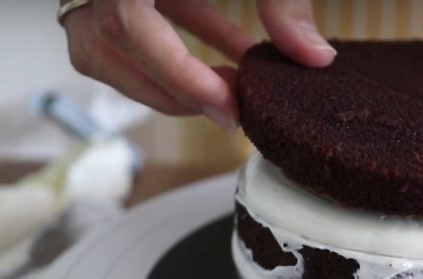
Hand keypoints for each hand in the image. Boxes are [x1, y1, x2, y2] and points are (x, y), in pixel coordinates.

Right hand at [61, 0, 336, 127]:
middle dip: (172, 88)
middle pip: (108, 45)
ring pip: (106, 44)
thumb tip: (316, 58)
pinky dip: (181, 47)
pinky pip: (131, 23)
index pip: (129, 23)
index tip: (227, 104)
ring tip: (230, 90)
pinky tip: (235, 57)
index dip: (176, 73)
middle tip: (234, 111)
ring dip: (168, 77)